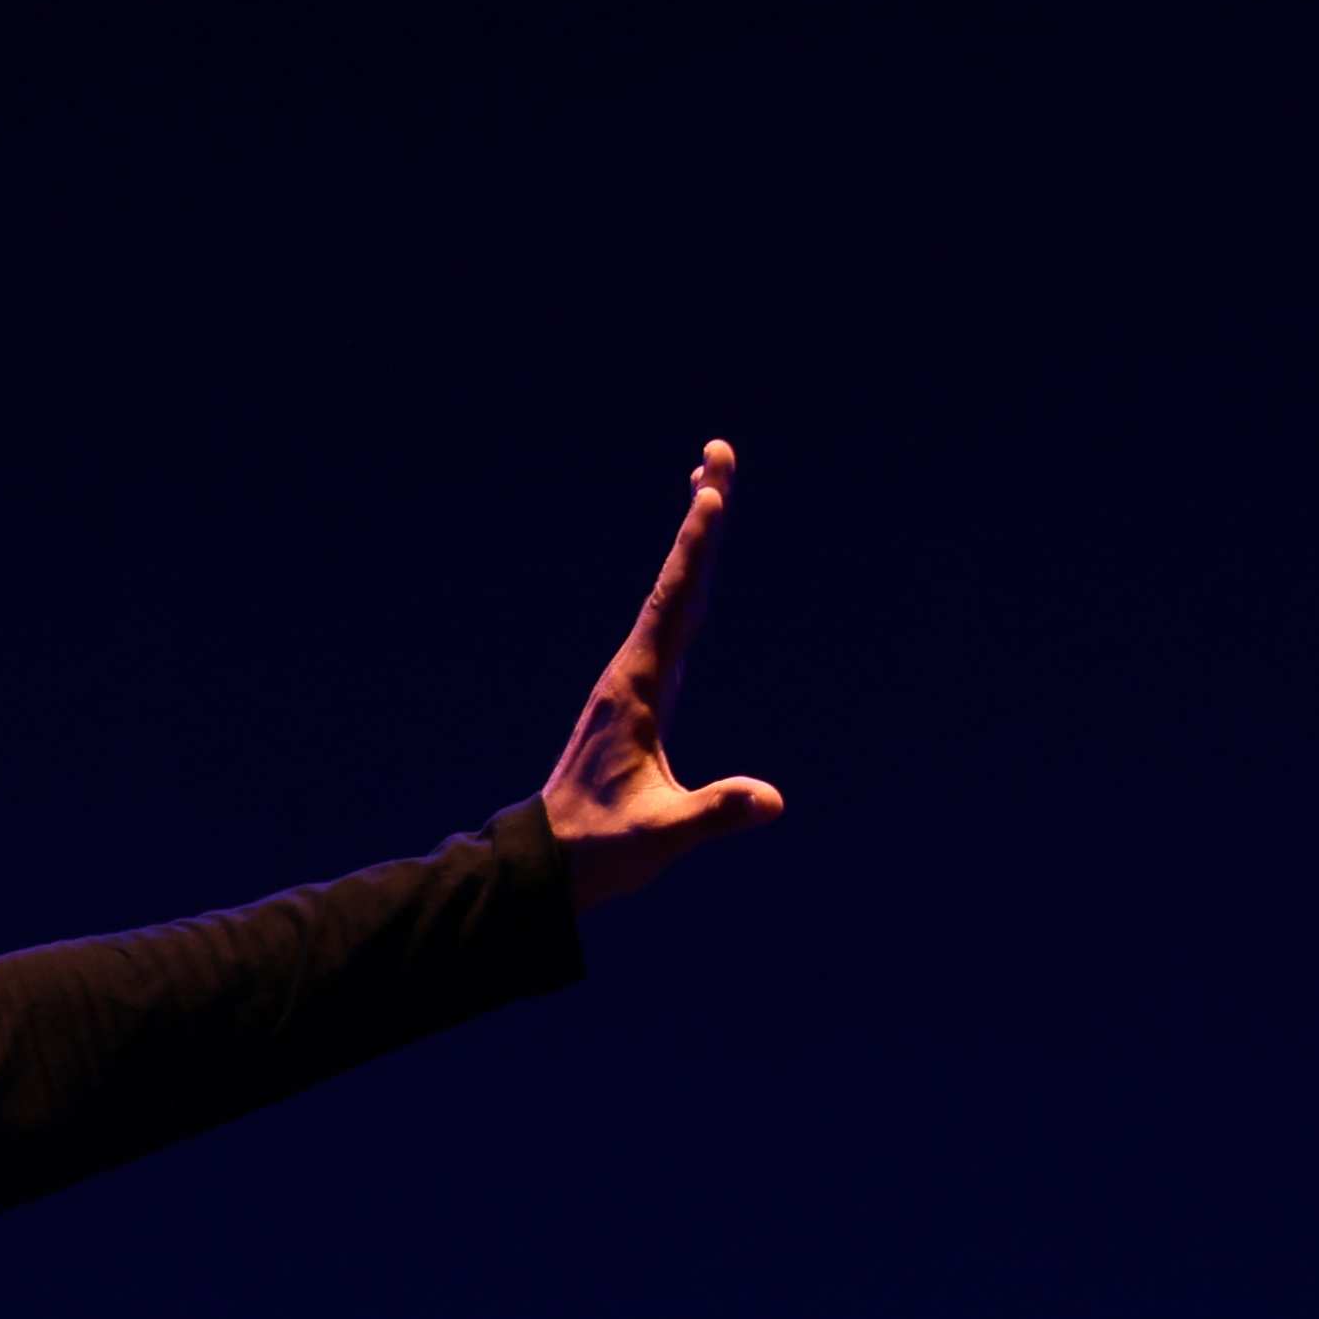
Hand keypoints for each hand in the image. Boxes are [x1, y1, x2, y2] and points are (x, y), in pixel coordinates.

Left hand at [537, 441, 784, 900]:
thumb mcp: (660, 835)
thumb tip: (769, 800)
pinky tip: (696, 579)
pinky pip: (667, 625)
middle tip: (717, 455)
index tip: (709, 495)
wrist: (549, 864)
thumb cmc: (600, 849)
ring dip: (694, 546)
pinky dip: (686, 588)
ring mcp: (632, 682)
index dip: (694, 550)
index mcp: (637, 691)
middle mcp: (632, 673)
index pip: (674, 606)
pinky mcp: (636, 697)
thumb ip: (712, 815)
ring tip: (710, 489)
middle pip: (675, 583)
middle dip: (700, 520)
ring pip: (670, 598)